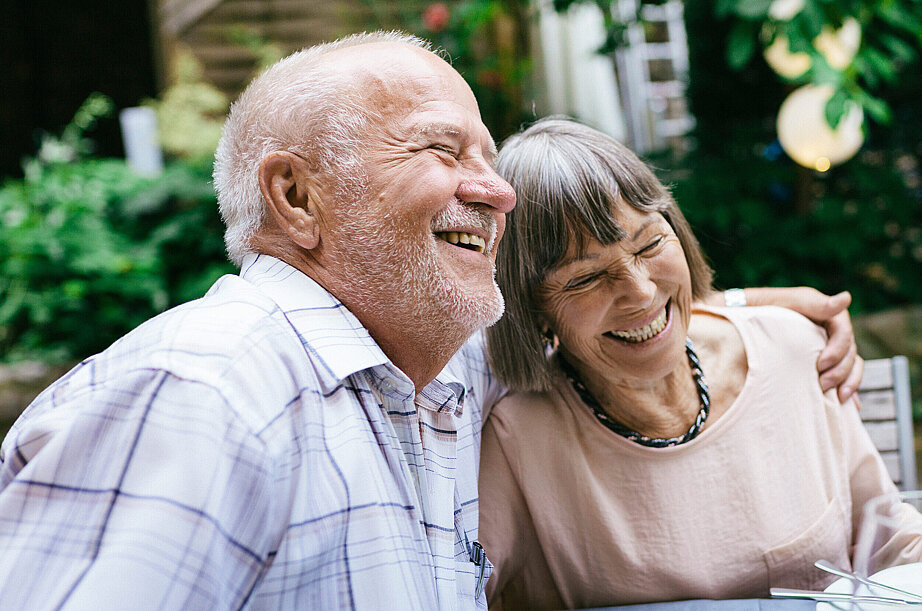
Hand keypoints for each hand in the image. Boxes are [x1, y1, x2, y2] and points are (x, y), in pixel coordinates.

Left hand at [716, 287, 863, 403]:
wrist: (724, 325)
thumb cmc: (748, 310)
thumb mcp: (775, 303)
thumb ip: (809, 303)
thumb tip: (846, 298)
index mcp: (817, 311)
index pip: (843, 328)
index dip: (838, 347)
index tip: (820, 364)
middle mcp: (822, 330)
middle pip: (849, 350)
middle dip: (841, 369)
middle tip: (822, 385)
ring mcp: (819, 348)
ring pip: (850, 365)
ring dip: (848, 381)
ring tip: (836, 398)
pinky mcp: (814, 365)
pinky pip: (840, 378)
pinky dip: (848, 391)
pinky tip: (847, 407)